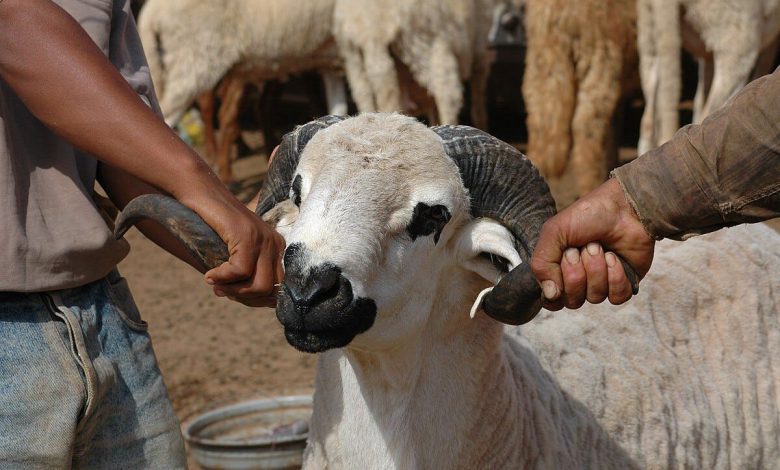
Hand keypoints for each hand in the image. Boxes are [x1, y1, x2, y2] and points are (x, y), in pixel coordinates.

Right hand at [177, 171, 284, 307]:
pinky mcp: (247, 235)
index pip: (278, 289)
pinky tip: (209, 274)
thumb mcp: (236, 253)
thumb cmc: (216, 227)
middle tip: (222, 291)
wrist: (203, 196)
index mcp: (277, 250)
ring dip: (233, 291)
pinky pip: (240, 271)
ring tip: (216, 284)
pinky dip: (222, 278)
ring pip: (259, 285)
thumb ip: (247, 274)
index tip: (234, 295)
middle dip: (244, 298)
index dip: (256, 300)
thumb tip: (252, 301)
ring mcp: (263, 238)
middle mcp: (275, 244)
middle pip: (270, 291)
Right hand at [531, 178, 654, 309]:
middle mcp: (579, 281)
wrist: (624, 207)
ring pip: (594, 297)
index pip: (551, 300)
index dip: (555, 288)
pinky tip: (614, 257)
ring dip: (596, 269)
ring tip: (599, 247)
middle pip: (572, 301)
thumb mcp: (554, 233)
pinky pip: (617, 296)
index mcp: (558, 270)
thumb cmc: (587, 216)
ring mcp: (602, 283)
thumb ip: (542, 264)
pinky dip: (615, 276)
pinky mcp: (624, 283)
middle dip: (576, 273)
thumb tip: (550, 295)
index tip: (561, 262)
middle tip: (581, 248)